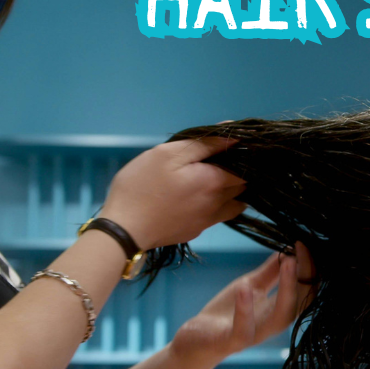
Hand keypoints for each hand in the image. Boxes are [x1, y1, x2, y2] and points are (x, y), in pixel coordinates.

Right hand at [96, 138, 245, 249]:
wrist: (125, 230)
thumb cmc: (143, 185)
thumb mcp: (168, 154)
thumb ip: (204, 144)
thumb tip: (235, 136)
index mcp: (214, 181)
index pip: (245, 167)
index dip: (241, 156)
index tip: (228, 148)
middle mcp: (218, 204)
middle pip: (242, 187)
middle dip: (237, 173)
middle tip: (217, 161)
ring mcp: (207, 221)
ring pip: (233, 205)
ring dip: (230, 192)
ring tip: (211, 180)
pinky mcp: (195, 231)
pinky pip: (216, 216)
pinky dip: (216, 206)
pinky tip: (198, 198)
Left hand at [170, 242, 315, 366]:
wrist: (196, 340)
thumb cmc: (225, 313)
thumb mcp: (249, 286)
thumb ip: (270, 272)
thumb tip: (289, 250)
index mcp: (278, 310)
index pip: (304, 290)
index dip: (308, 268)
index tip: (305, 243)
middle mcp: (272, 324)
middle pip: (300, 302)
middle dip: (306, 275)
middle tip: (302, 248)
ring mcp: (254, 334)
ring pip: (280, 318)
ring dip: (286, 289)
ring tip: (288, 262)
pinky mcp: (231, 342)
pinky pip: (243, 330)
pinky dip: (246, 309)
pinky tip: (245, 287)